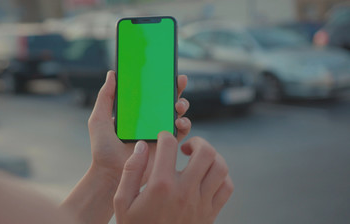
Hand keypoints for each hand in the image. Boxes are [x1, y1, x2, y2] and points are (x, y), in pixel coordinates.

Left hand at [88, 70, 190, 182]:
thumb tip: (112, 74)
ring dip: (182, 104)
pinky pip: (181, 132)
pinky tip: (179, 122)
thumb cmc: (103, 149)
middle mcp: (149, 120)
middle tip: (180, 81)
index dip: (159, 80)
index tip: (166, 69)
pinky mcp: (167, 145)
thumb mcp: (99, 119)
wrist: (111, 175)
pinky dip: (184, 124)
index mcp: (135, 112)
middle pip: (167, 99)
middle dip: (176, 88)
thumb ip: (105, 97)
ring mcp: (159, 132)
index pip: (150, 92)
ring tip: (178, 105)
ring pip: (177, 113)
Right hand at [114, 132, 233, 223]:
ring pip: (220, 167)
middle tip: (186, 147)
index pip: (169, 145)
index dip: (165, 136)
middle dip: (197, 141)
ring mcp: (201, 203)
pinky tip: (206, 177)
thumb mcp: (122, 201)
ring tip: (198, 160)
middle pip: (205, 152)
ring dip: (211, 157)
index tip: (162, 139)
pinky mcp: (210, 213)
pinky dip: (221, 176)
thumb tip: (142, 146)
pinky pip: (227, 187)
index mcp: (161, 186)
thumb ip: (131, 170)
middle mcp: (185, 192)